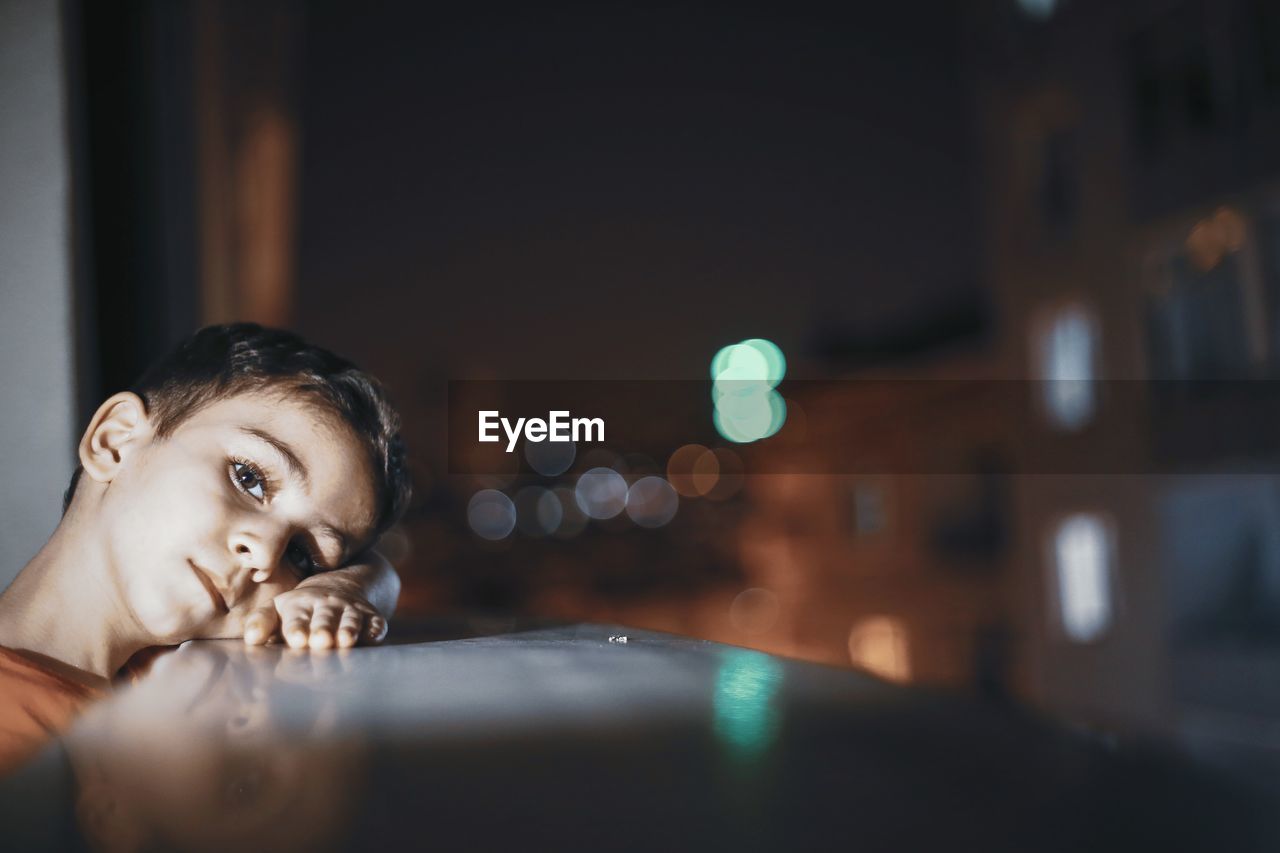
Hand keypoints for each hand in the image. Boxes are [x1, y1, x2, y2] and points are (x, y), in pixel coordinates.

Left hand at [243, 573, 386, 650]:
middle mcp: (327, 606)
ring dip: (348, 629)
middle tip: (320, 641)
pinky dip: (376, 628)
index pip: (297, 616)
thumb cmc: (301, 608)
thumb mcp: (278, 608)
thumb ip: (262, 622)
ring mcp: (351, 610)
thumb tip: (251, 640)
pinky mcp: (372, 616)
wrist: (341, 588)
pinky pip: (376, 622)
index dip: (297, 627)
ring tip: (345, 641)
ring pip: (351, 619)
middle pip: (325, 618)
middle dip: (323, 629)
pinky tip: (375, 636)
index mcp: (300, 605)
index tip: (296, 639)